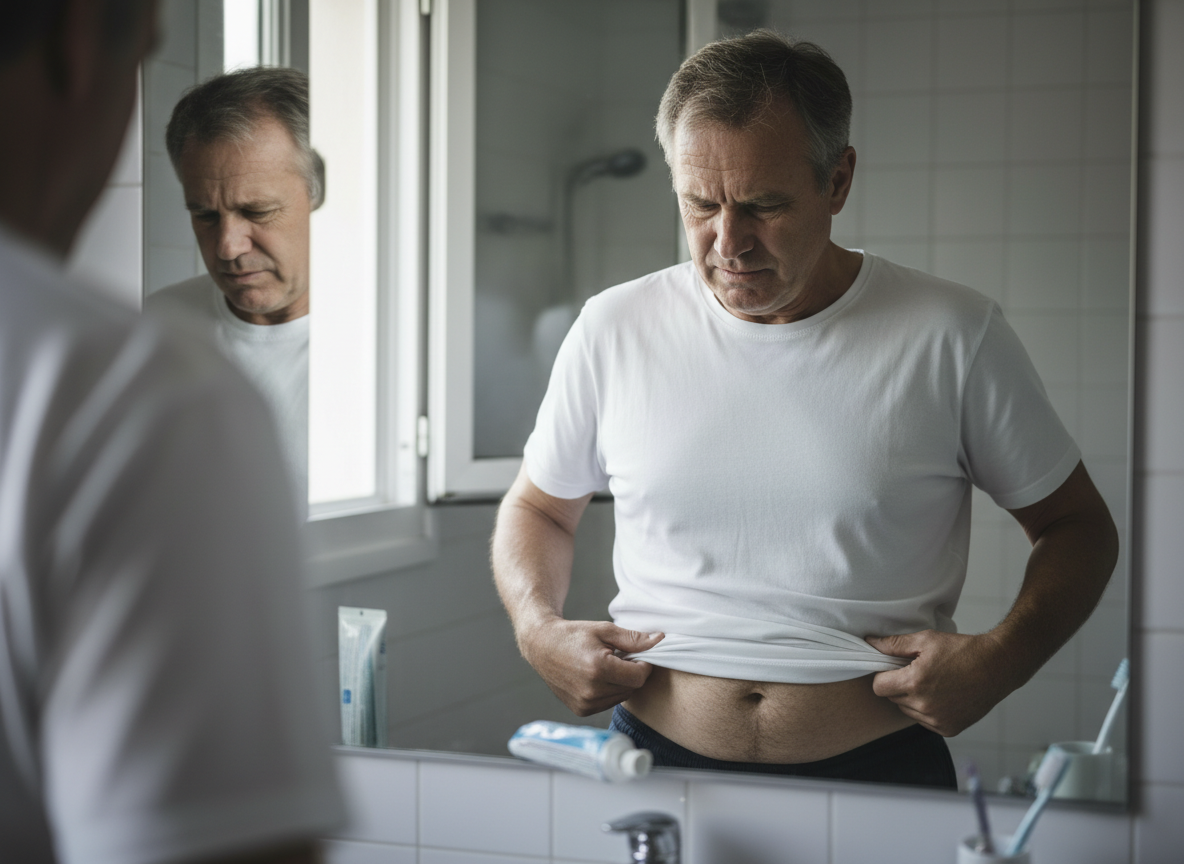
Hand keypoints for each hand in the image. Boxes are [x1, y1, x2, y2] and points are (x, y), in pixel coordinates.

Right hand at [518, 619, 663, 715]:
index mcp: (598, 669)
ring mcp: (585, 703)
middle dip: (631, 672)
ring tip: (605, 666)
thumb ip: (633, 638)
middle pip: (632, 688)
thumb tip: (659, 640)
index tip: (635, 654)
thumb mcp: (604, 630)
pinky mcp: (581, 710)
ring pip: (622, 697)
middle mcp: (591, 691)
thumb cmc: (573, 635)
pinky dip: (609, 691)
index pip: (639, 677)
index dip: (643, 664)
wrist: (541, 645)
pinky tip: (597, 677)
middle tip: (617, 657)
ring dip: (621, 683)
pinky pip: (608, 703)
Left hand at [867, 630, 1013, 736]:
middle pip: (892, 699)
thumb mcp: (926, 640)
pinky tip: (943, 695)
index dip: (883, 675)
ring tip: (933, 683)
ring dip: (912, 699)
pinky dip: (927, 710)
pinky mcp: (949, 729)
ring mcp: (937, 720)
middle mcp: (924, 706)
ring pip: (907, 711)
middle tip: (918, 671)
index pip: (879, 687)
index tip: (894, 668)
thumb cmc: (962, 650)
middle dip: (899, 685)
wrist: (997, 666)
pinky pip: (924, 721)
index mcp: (915, 683)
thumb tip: (870, 643)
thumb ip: (894, 644)